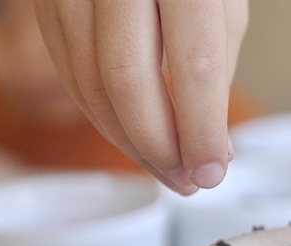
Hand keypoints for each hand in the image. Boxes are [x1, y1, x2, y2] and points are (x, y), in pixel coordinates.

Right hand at [34, 0, 247, 194]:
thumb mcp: (222, 1)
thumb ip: (215, 70)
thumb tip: (209, 147)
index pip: (192, 64)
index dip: (200, 130)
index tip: (211, 173)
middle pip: (126, 79)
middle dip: (157, 146)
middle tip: (186, 182)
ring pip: (89, 82)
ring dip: (127, 141)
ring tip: (164, 168)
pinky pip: (67, 72)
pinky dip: (100, 115)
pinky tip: (129, 136)